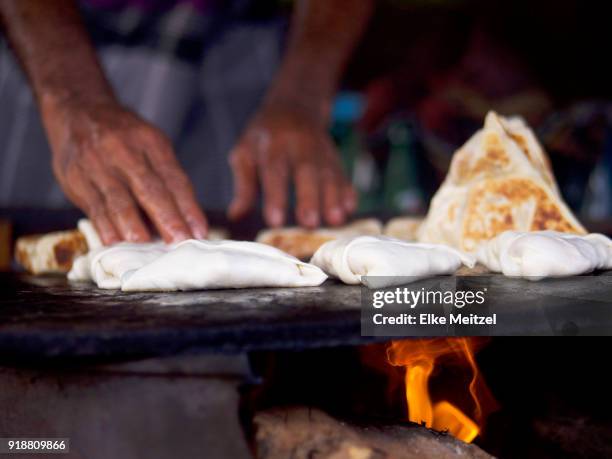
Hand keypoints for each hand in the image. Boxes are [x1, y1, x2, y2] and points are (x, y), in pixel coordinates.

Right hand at [42, 99, 207, 244]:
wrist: (78, 110)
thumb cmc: (124, 137)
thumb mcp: (150, 144)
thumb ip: (166, 179)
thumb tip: (184, 221)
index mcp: (150, 141)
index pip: (174, 178)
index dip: (188, 207)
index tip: (199, 231)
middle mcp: (124, 150)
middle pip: (149, 188)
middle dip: (167, 218)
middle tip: (180, 241)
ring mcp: (97, 164)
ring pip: (118, 199)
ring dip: (133, 225)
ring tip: (146, 245)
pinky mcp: (75, 178)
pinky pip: (93, 206)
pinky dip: (105, 226)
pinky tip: (115, 242)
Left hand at [228, 104, 356, 227]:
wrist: (295, 107)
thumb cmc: (265, 138)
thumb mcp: (246, 153)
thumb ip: (243, 186)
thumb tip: (235, 215)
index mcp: (272, 145)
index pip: (273, 171)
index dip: (275, 196)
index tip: (275, 221)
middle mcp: (299, 146)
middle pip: (306, 171)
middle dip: (309, 198)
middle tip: (309, 223)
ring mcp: (320, 150)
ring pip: (328, 173)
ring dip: (333, 198)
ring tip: (335, 221)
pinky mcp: (334, 157)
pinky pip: (343, 173)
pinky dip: (348, 191)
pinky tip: (350, 209)